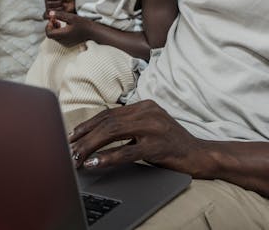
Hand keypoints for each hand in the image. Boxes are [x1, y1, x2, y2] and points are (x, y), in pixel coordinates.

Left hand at [45, 10, 91, 46]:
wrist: (93, 32)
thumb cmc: (83, 24)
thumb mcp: (71, 17)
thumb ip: (60, 15)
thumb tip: (50, 13)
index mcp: (63, 35)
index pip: (48, 33)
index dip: (48, 25)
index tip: (53, 19)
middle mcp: (63, 41)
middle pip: (51, 35)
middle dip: (51, 26)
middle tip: (55, 19)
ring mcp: (65, 44)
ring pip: (55, 37)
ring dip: (55, 29)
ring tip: (60, 22)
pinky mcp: (68, 44)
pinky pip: (59, 39)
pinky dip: (59, 33)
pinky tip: (64, 27)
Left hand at [69, 100, 206, 175]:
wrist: (199, 154)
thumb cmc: (171, 144)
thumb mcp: (150, 128)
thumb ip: (130, 127)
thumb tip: (98, 137)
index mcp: (145, 105)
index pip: (110, 113)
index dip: (88, 124)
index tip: (72, 136)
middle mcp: (148, 112)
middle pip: (108, 121)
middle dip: (84, 136)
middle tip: (69, 149)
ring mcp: (153, 128)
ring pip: (113, 133)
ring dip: (90, 146)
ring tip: (76, 157)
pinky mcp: (157, 146)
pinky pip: (127, 151)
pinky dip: (107, 157)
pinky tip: (94, 163)